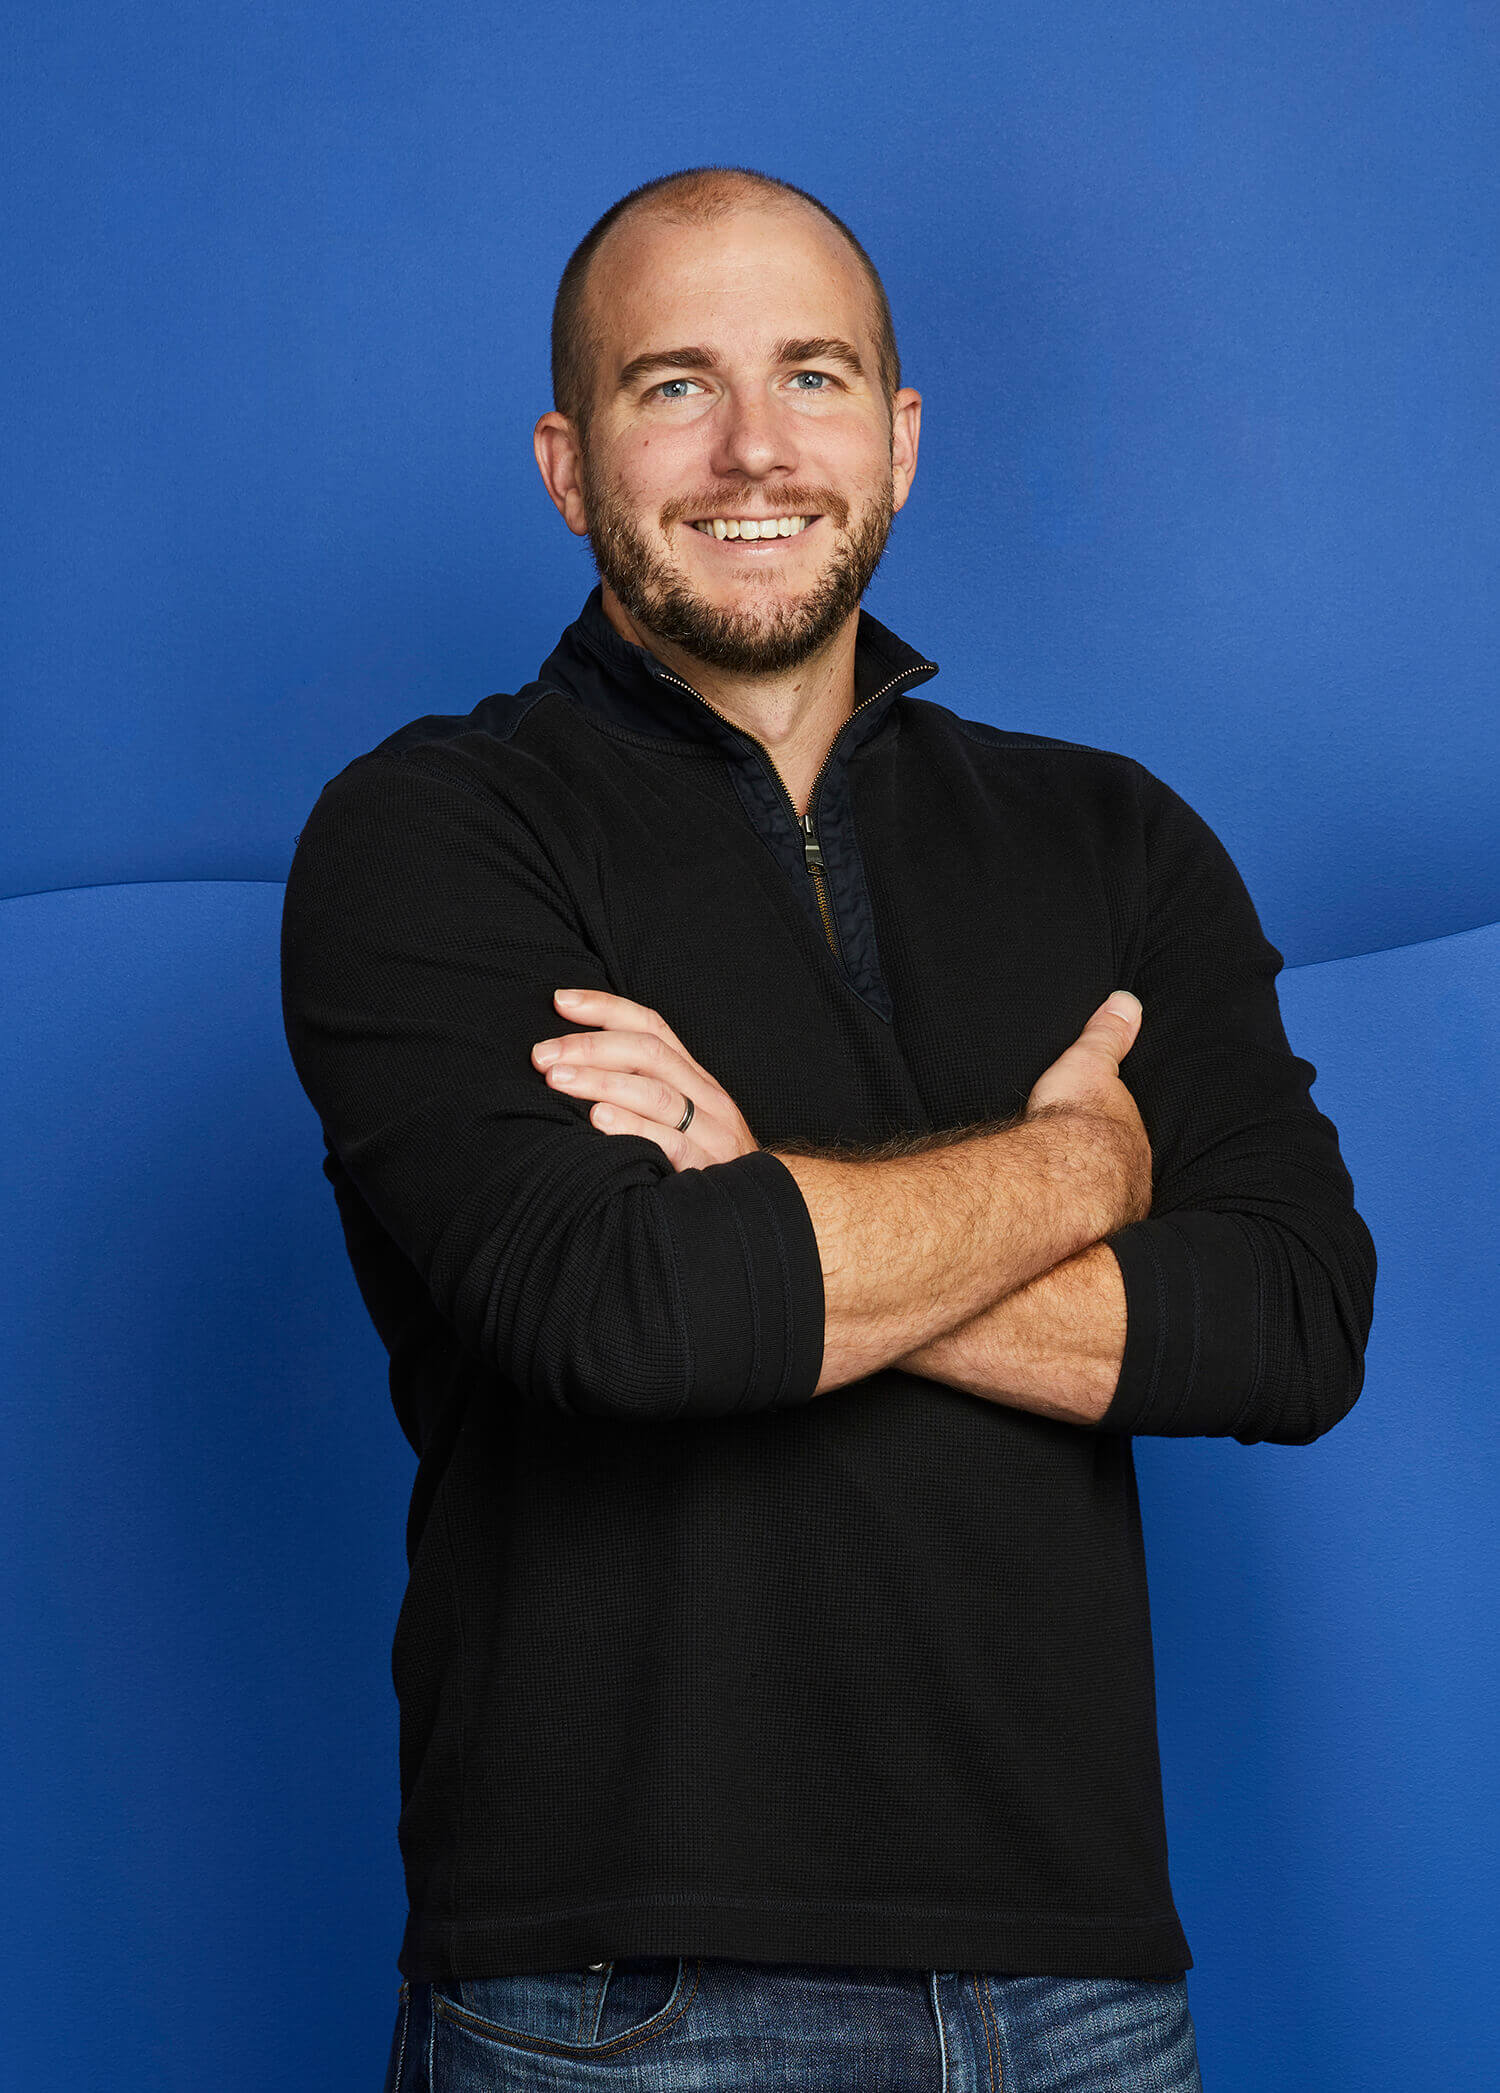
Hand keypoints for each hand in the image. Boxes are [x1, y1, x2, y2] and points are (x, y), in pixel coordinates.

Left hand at [532, 988, 758, 1171]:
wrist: (747, 1213)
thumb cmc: (697, 1164)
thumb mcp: (676, 1120)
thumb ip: (639, 1091)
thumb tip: (571, 1065)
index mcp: (695, 1079)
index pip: (652, 1026)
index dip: (606, 1008)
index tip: (560, 1001)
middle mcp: (707, 1098)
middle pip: (649, 1053)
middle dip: (591, 1047)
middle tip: (543, 1055)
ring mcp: (712, 1134)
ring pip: (656, 1094)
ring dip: (601, 1081)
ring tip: (557, 1080)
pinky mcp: (707, 1170)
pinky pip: (670, 1143)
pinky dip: (632, 1127)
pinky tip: (597, 1120)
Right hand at [1025, 990, 1152, 1226]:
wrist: (1067, 1170)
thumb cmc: (1077, 1116)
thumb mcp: (1091, 1063)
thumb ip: (1107, 1035)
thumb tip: (1127, 1002)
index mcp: (1132, 1138)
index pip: (1127, 1134)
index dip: (1113, 1132)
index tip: (1100, 1133)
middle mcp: (1134, 1176)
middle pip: (1124, 1171)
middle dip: (1111, 1171)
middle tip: (1088, 1170)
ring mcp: (1118, 1208)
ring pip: (1111, 1202)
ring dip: (1096, 1202)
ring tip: (1076, 1203)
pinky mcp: (1093, 1235)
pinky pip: (1088, 1227)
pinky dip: (1078, 1225)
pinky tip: (1064, 1229)